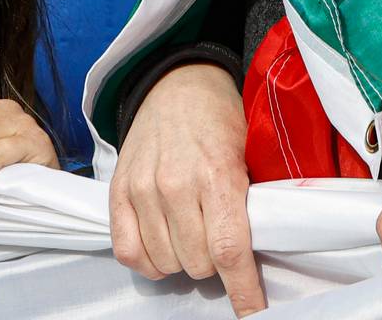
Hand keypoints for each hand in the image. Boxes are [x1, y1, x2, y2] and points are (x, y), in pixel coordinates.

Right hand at [110, 62, 265, 314]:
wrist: (178, 84)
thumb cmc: (222, 120)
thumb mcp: (251, 153)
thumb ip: (252, 202)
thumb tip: (263, 253)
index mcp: (218, 175)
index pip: (229, 250)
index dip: (244, 290)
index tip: (254, 312)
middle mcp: (175, 185)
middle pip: (198, 264)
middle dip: (216, 265)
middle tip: (221, 240)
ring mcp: (142, 189)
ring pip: (166, 262)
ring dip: (184, 261)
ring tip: (194, 236)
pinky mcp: (118, 191)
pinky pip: (128, 251)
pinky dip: (149, 260)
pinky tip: (164, 245)